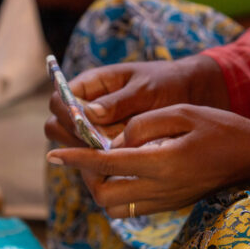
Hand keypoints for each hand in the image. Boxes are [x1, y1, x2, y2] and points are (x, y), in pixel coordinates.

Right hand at [46, 56, 227, 147]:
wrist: (190, 94)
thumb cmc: (167, 83)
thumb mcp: (146, 89)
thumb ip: (119, 101)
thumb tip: (89, 114)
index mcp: (91, 85)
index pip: (59, 101)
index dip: (65, 116)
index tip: (83, 129)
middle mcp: (88, 107)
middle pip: (58, 126)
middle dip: (72, 139)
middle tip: (97, 148)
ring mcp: (97, 128)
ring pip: (75, 146)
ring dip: (87, 154)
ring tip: (113, 157)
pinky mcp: (110, 145)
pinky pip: (95, 157)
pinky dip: (103, 162)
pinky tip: (123, 165)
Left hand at [47, 105, 249, 216]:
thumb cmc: (222, 129)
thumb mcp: (183, 112)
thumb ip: (145, 124)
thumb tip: (118, 139)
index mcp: (163, 162)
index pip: (107, 163)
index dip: (76, 159)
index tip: (54, 154)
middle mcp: (161, 188)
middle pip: (104, 196)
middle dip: (85, 178)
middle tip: (82, 156)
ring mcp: (166, 201)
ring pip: (115, 207)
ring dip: (100, 188)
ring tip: (99, 164)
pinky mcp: (170, 205)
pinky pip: (131, 208)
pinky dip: (117, 193)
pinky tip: (119, 173)